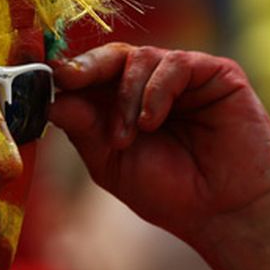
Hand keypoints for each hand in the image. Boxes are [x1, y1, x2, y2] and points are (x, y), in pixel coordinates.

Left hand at [49, 43, 269, 242]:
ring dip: (126, 96)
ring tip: (129, 136)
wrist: (223, 214)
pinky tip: (152, 122)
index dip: (68, 72)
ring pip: (141, 57)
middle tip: (69, 78)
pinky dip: (156, 91)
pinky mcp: (216, 74)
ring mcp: (184, 77)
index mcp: (123, 103)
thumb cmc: (169, 193)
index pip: (92, 74)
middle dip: (87, 66)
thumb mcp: (111, 162)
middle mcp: (152, 84)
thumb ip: (84, 128)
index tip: (47, 77)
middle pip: (112, 55)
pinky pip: (176, 63)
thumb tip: (51, 99)